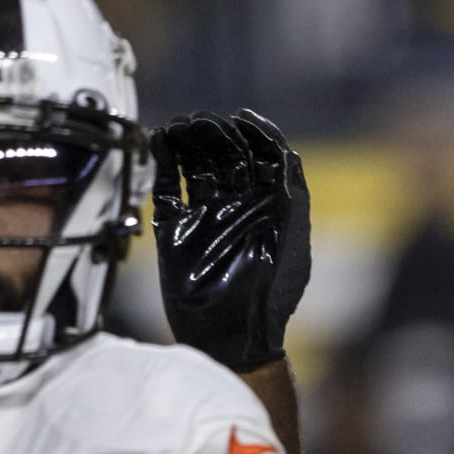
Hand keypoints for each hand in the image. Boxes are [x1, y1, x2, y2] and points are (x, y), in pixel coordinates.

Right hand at [150, 109, 310, 369]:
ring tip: (181, 126)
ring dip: (189, 142)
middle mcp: (238, 208)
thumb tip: (282, 151)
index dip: (253, 134)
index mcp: (269, 207)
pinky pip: (166, 188)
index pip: (261, 157)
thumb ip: (292, 193)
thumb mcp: (293, 238)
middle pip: (226, 156)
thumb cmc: (271, 292)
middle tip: (203, 122)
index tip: (241, 119)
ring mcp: (206, 216)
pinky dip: (162, 163)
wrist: (233, 333)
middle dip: (216, 134)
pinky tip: (161, 142)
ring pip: (195, 166)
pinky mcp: (175, 229)